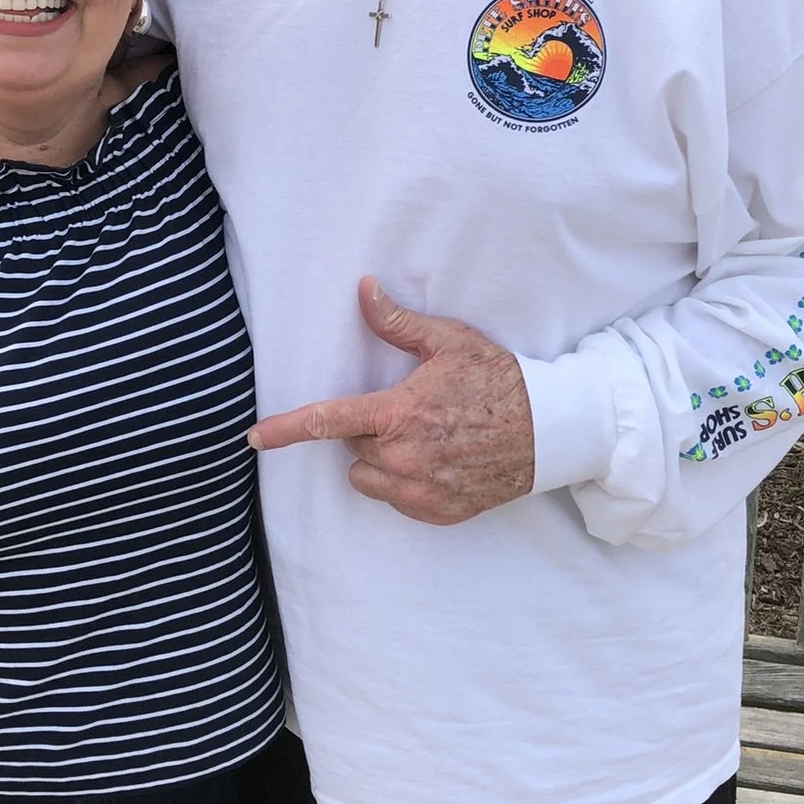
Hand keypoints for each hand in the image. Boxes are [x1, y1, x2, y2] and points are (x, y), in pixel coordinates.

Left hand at [248, 278, 534, 524]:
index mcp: (399, 414)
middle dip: (370, 431)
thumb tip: (363, 290)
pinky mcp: (437, 512)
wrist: (549, 431)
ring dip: (380, 462)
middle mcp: (404, 459)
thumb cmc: (499, 381)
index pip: (328, 423)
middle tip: (410, 412)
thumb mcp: (450, 343)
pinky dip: (405, 484)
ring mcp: (420, 491)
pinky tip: (438, 462)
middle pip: (353, 449)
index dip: (286, 429)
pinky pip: (397, 501)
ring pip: (368, 479)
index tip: (254, 437)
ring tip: (423, 440)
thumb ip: (398, 322)